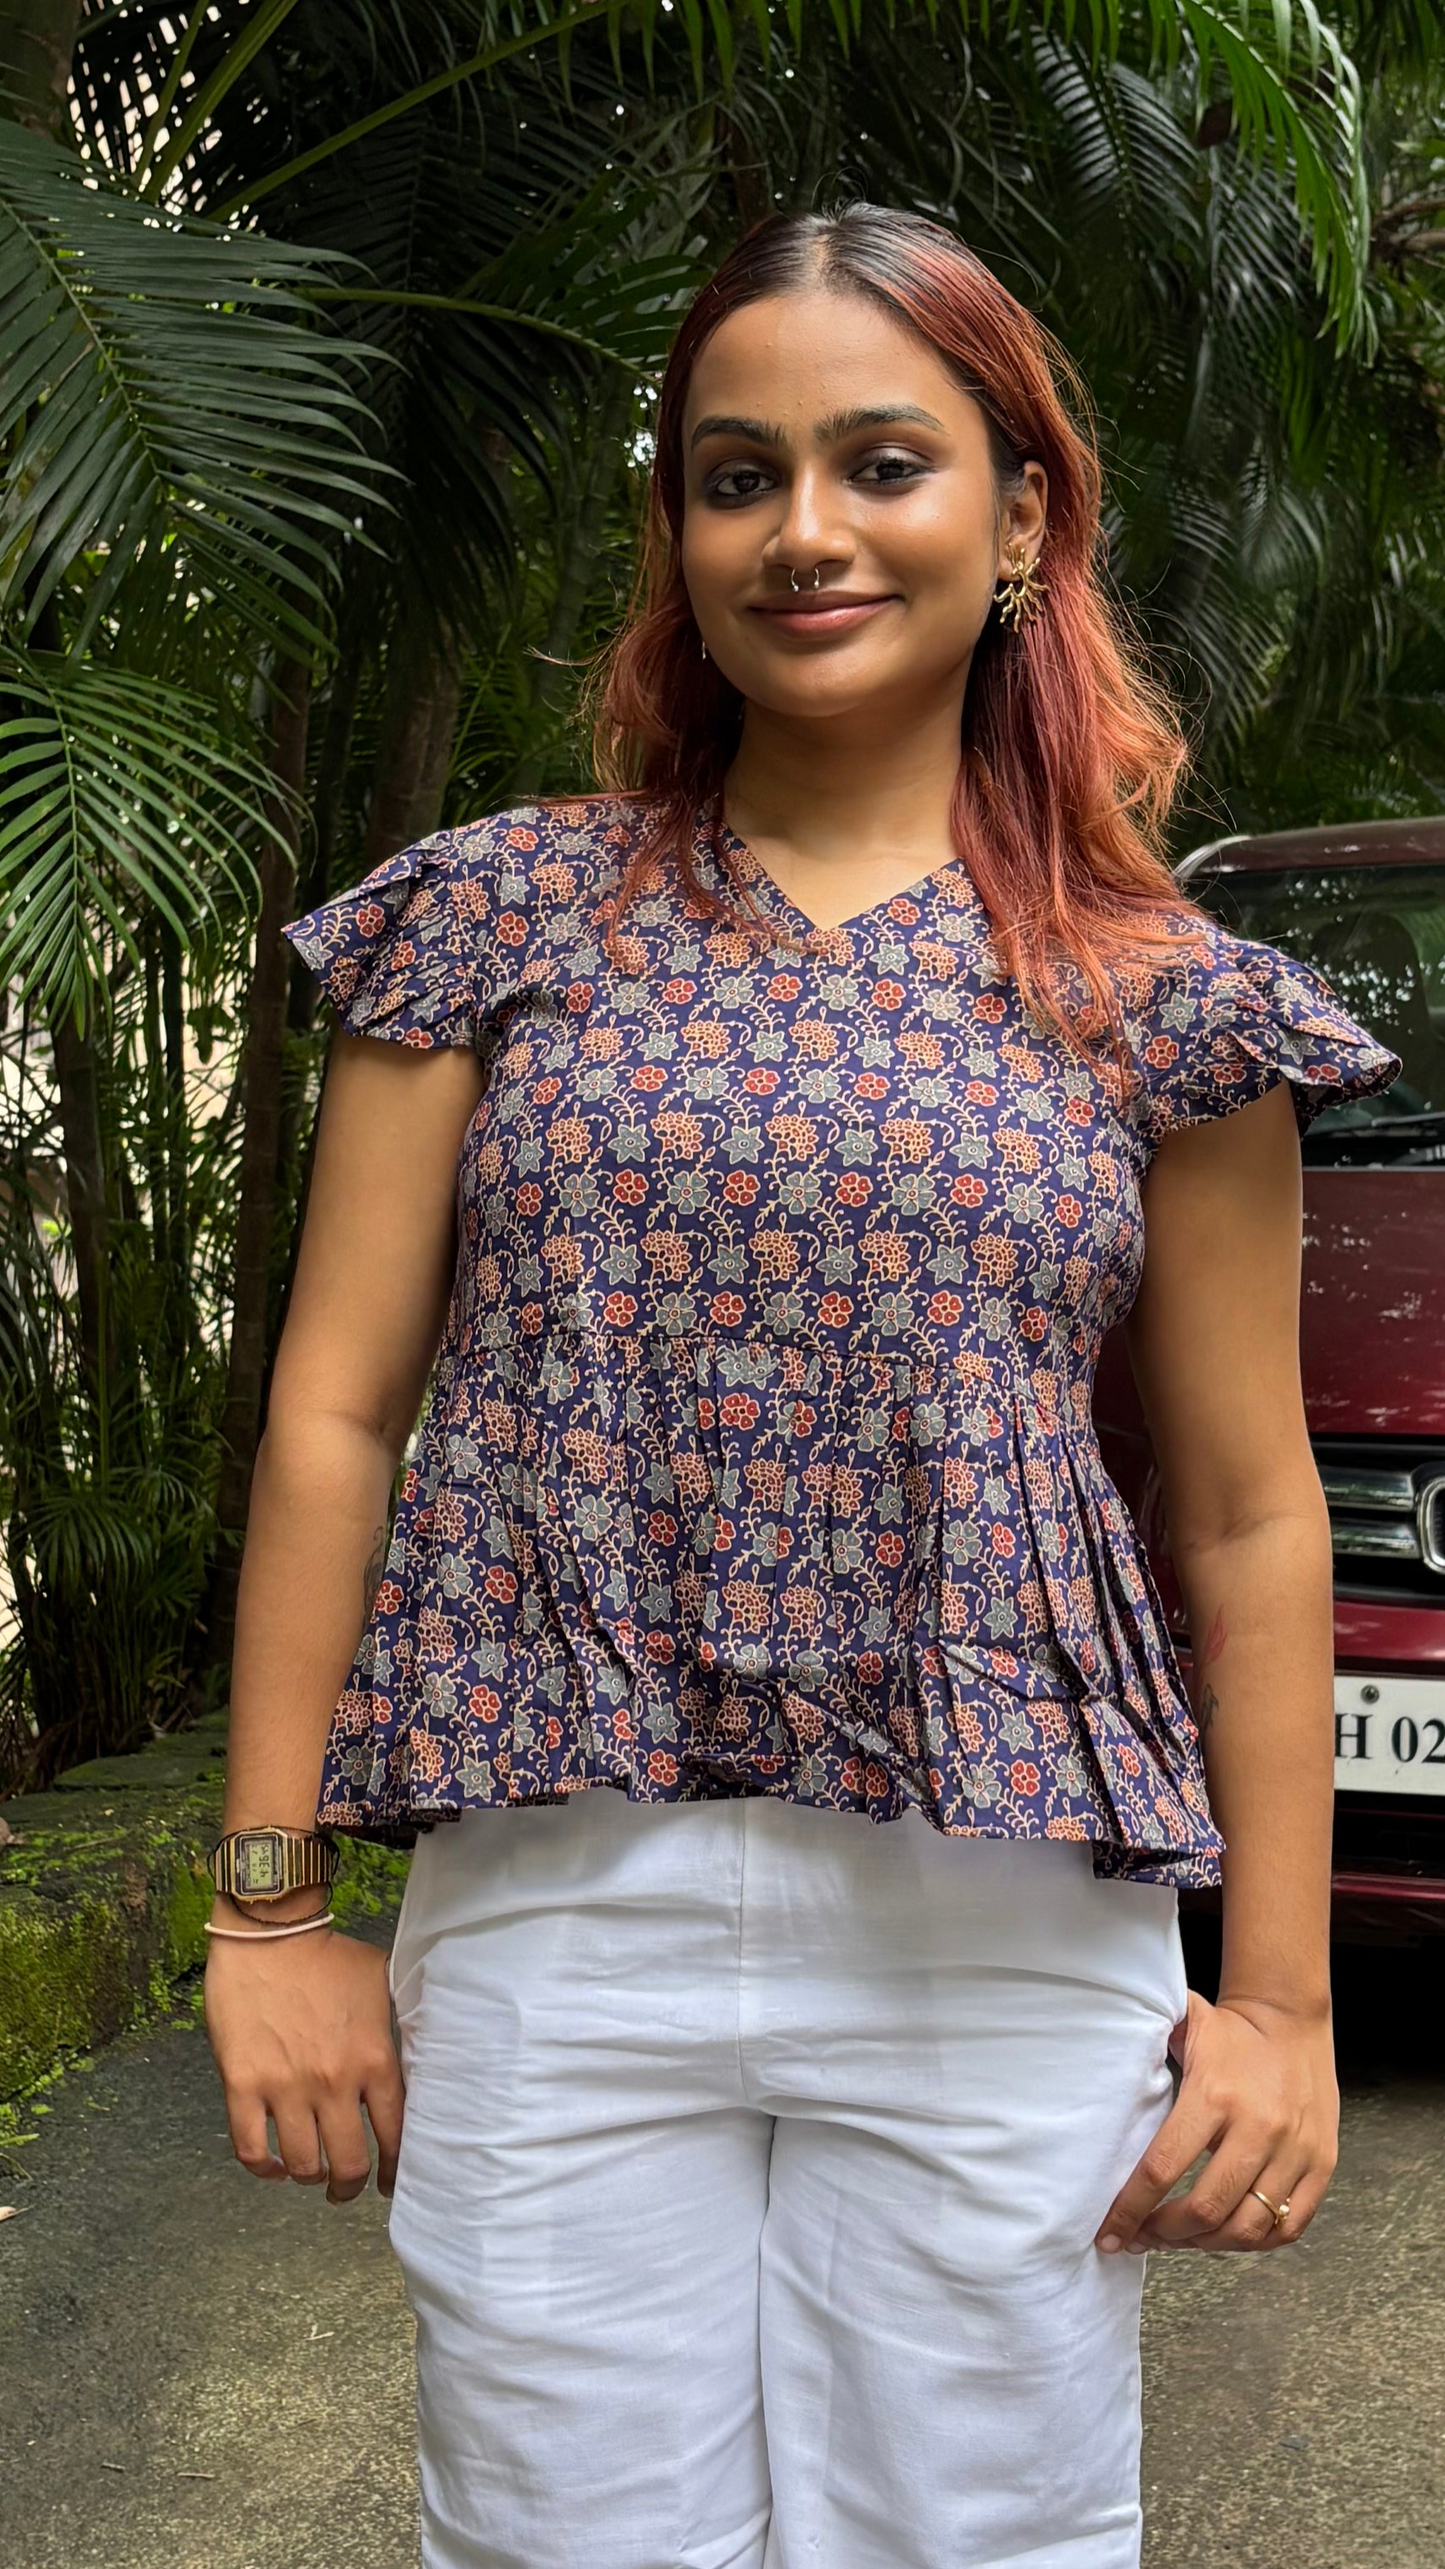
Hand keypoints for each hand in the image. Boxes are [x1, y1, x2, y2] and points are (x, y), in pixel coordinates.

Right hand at [204, 1921, 404, 2203]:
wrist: (270, 1933)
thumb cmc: (329, 1955)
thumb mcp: (382, 1984)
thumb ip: (398, 2026)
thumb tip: (421, 2050)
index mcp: (373, 2059)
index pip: (396, 2135)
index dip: (396, 2169)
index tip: (392, 2183)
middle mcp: (333, 2082)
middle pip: (348, 2163)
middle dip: (349, 2187)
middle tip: (345, 2189)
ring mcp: (286, 2087)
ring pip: (302, 2164)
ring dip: (308, 2175)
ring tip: (309, 2171)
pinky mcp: (242, 2086)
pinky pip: (251, 2149)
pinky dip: (263, 2169)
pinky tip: (273, 2167)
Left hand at [1095, 1987, 1337, 2254]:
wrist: (1293, 2019)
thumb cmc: (1231, 2032)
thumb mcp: (1183, 2026)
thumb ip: (1143, 2045)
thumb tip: (1098, 2061)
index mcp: (1215, 2096)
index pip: (1163, 2168)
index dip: (1130, 2210)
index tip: (1108, 2233)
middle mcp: (1259, 2128)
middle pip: (1206, 2209)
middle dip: (1165, 2234)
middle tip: (1142, 2237)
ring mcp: (1295, 2151)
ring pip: (1248, 2227)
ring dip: (1206, 2244)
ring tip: (1179, 2240)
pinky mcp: (1321, 2165)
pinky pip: (1289, 2227)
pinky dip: (1254, 2243)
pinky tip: (1226, 2235)